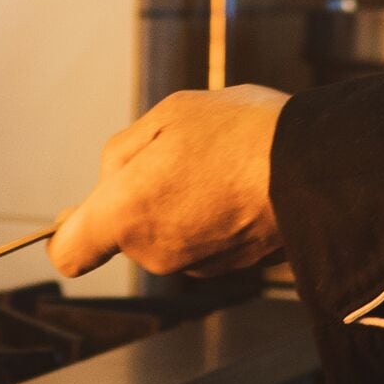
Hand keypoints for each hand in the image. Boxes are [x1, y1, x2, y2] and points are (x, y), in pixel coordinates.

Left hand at [49, 85, 289, 279]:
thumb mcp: (166, 116)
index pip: (69, 253)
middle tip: (176, 153)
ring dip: (177, 203)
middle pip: (124, 231)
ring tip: (215, 164)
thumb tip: (110, 180)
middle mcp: (154, 251)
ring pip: (165, 233)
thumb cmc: (238, 135)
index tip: (75, 212)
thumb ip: (122, 153)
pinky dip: (209, 217)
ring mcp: (194, 264)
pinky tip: (235, 184)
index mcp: (125, 214)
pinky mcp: (228, 268)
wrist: (316, 168)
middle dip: (138, 195)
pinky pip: (200, 240)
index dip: (66, 232)